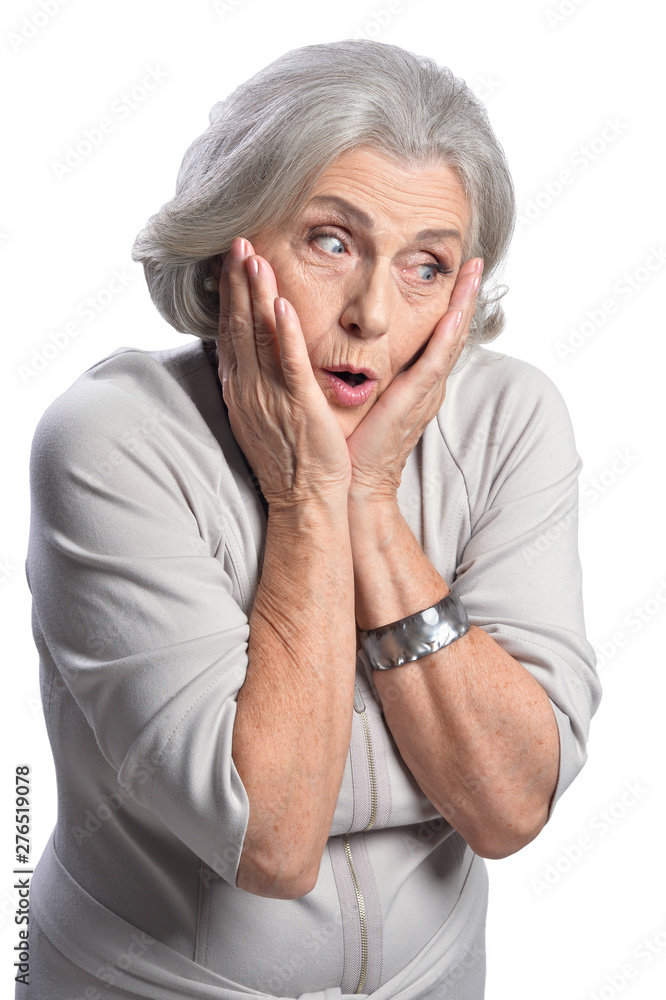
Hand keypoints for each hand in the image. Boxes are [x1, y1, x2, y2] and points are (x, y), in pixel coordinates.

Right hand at [216, 237, 351, 508]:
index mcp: (242, 389)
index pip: (230, 332)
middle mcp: (249, 388)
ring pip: (258, 337)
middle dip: (236, 281)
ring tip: (252, 256)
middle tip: (236, 241)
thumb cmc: (288, 459)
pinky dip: (284, 334)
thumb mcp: (262, 414)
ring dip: (254, 295)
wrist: (302, 500)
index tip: (227, 260)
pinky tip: (281, 305)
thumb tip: (251, 352)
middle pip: (238, 325)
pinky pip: (288, 365)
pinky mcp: (298, 406)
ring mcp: (271, 396)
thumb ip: (256, 380)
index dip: (228, 294)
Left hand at [346, 258, 483, 500]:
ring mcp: (425, 392)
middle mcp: (428, 385)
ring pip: (452, 340)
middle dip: (466, 295)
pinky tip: (455, 311)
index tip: (457, 271)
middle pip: (454, 331)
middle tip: (476, 261)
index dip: (451, 303)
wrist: (358, 481)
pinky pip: (435, 362)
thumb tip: (358, 351)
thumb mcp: (368, 399)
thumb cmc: (357, 444)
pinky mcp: (413, 401)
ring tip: (473, 271)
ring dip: (464, 304)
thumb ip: (371, 375)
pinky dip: (447, 335)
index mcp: (418, 383)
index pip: (440, 335)